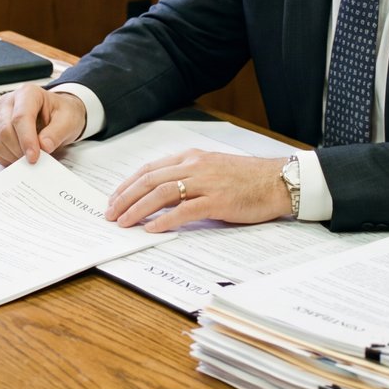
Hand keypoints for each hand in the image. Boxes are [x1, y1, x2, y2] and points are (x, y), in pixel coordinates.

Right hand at [0, 83, 86, 165]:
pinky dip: (8, 158)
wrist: (58, 115)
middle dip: (20, 150)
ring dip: (14, 155)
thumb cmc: (62, 113)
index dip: (26, 139)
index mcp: (28, 93)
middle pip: (6, 130)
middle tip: (36, 160)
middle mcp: (10, 102)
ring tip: (32, 157)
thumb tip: (43, 146)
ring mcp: (0, 116)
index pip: (21, 117)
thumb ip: (57, 133)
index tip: (34, 157)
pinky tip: (22, 157)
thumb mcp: (68, 121)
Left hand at [106, 151, 291, 232]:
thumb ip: (188, 178)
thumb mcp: (212, 170)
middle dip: (125, 198)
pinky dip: (165, 220)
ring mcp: (206, 183)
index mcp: (191, 158)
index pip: (150, 169)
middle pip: (150, 180)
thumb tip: (162, 197)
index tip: (114, 198)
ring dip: (138, 209)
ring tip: (124, 222)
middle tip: (110, 214)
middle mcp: (195, 166)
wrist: (278, 181)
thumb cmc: (247, 178)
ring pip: (161, 193)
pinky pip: (184, 210)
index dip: (128, 184)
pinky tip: (152, 230)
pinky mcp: (217, 201)